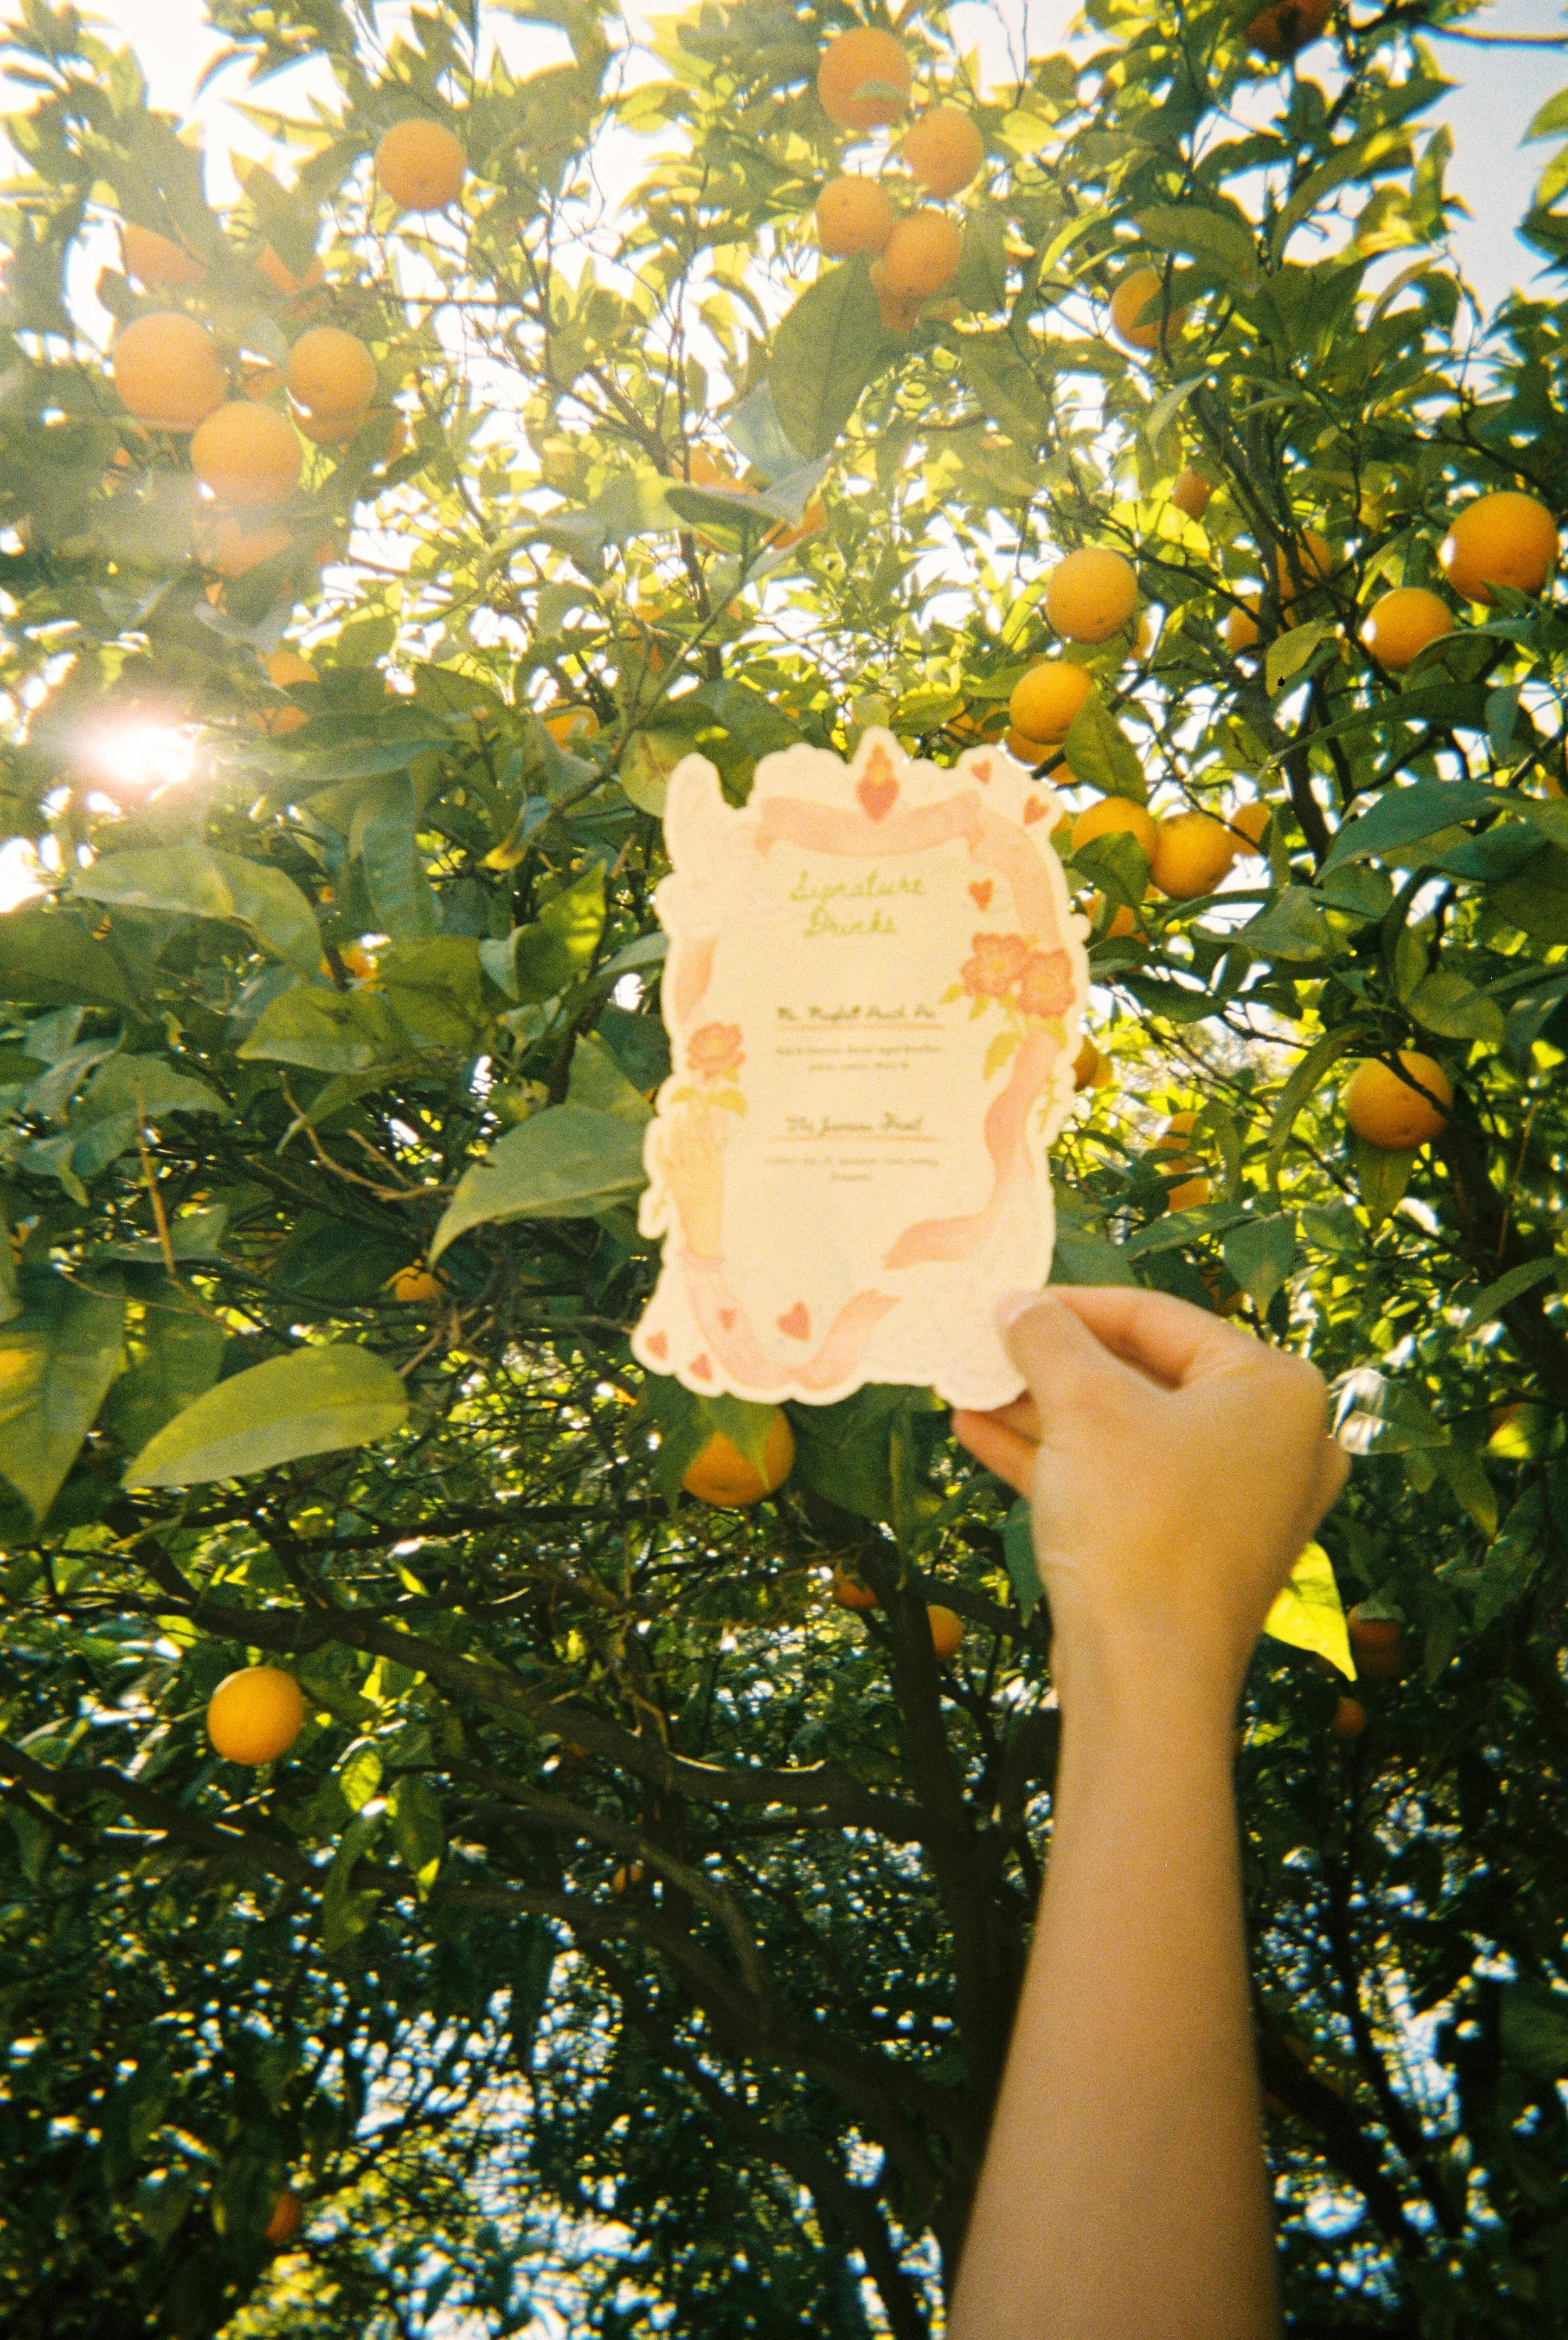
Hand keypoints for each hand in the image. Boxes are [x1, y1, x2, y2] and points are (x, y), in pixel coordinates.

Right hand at [953, 1286, 1346, 1712]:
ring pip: (1128, 1433)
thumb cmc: (1137, 1527)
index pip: (1157, 1317)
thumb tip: (1018, 1303)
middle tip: (987, 1345)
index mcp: (1275, 1390)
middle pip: (1143, 1376)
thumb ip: (1048, 1339)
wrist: (1147, 1678)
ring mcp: (1240, 1501)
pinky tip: (981, 1433)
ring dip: (1044, 1409)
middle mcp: (1275, 1442)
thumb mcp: (1083, 1407)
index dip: (1070, 1305)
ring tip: (969, 1386)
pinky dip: (1060, 1459)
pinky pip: (1125, 1482)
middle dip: (1053, 1363)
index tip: (1007, 1302)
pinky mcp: (1199, 1549)